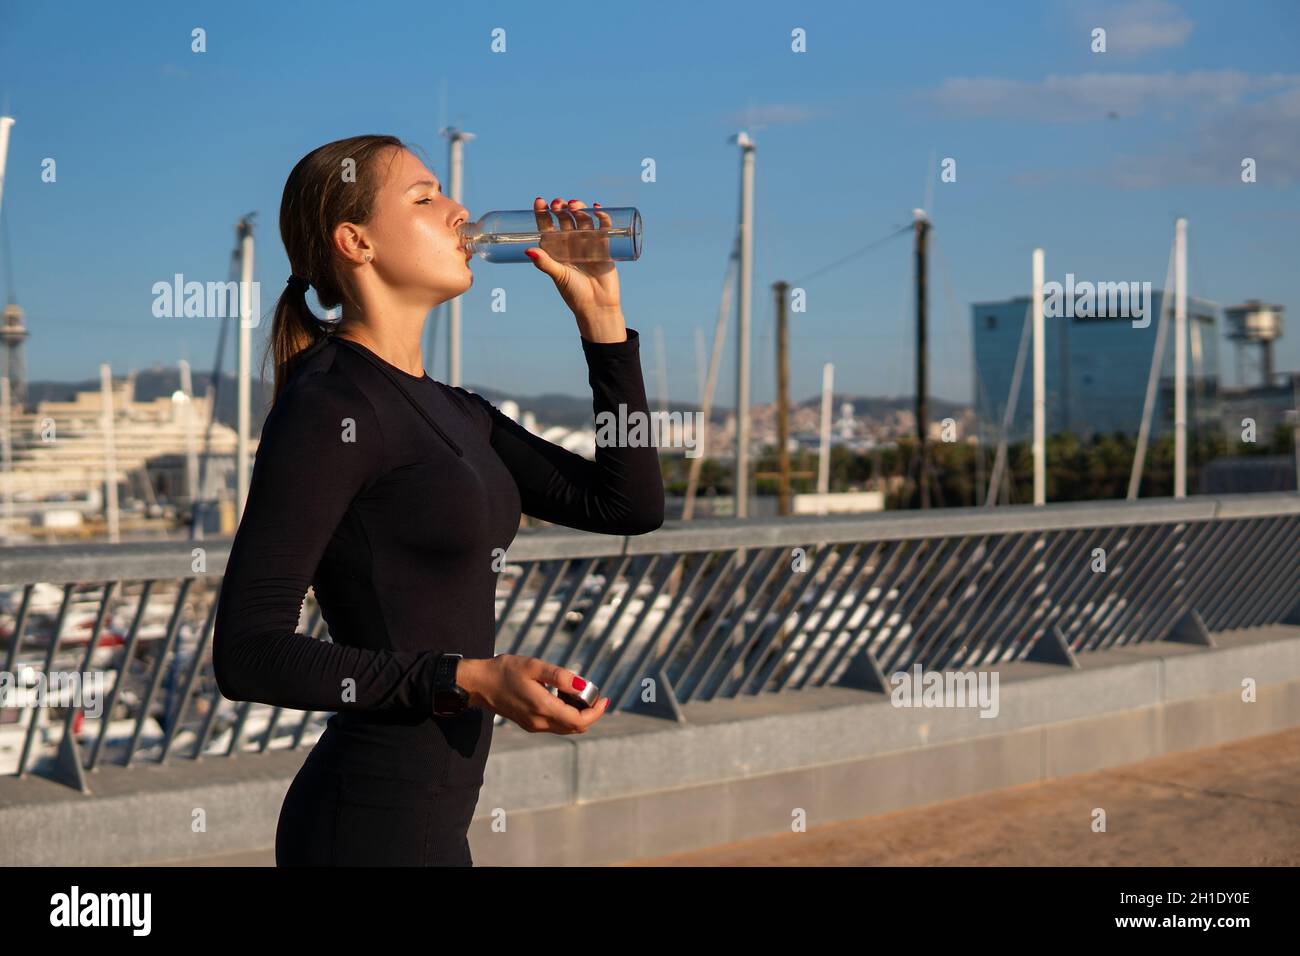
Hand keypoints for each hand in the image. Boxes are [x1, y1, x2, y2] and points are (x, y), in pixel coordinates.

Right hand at [458, 654, 610, 734]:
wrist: (479, 683)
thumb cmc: (505, 671)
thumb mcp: (534, 667)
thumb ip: (560, 676)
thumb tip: (583, 684)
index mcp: (543, 709)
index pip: (580, 721)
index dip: (596, 711)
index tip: (604, 697)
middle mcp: (539, 722)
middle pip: (576, 727)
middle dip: (589, 711)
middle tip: (590, 691)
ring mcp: (534, 725)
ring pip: (566, 726)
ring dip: (577, 712)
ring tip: (571, 688)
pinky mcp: (529, 724)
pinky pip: (555, 723)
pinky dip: (565, 712)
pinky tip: (558, 693)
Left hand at [525, 197, 622, 327]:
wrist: (597, 306)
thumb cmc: (574, 293)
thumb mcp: (558, 275)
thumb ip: (545, 263)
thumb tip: (528, 250)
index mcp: (556, 249)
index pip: (547, 226)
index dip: (543, 213)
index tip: (540, 201)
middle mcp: (570, 244)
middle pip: (565, 219)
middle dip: (561, 208)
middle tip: (559, 204)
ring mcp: (587, 244)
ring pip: (583, 220)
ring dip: (579, 209)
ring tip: (575, 205)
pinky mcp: (603, 247)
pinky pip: (602, 228)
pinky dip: (602, 217)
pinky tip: (598, 209)